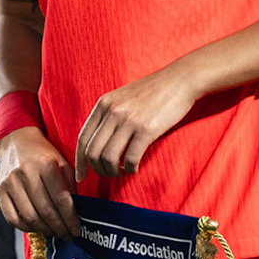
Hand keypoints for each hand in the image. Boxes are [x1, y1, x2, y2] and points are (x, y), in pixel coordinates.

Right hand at [0, 127, 80, 237]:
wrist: (16, 142)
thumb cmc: (43, 154)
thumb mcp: (61, 163)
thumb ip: (70, 185)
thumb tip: (76, 213)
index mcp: (44, 164)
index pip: (61, 199)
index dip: (71, 219)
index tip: (77, 230)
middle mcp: (25, 172)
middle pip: (45, 210)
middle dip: (60, 228)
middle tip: (68, 235)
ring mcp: (9, 182)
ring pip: (29, 217)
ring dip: (45, 230)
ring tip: (54, 233)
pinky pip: (12, 217)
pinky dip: (26, 228)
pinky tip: (36, 228)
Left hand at [75, 67, 197, 181]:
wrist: (179, 81)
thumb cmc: (152, 93)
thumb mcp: (122, 98)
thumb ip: (109, 115)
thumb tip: (99, 142)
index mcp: (103, 104)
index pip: (82, 138)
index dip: (79, 161)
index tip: (80, 177)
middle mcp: (111, 112)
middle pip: (92, 152)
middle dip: (98, 169)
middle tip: (109, 174)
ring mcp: (128, 120)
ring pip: (108, 158)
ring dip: (113, 172)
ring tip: (123, 172)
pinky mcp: (146, 129)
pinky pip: (131, 158)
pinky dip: (131, 169)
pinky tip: (134, 168)